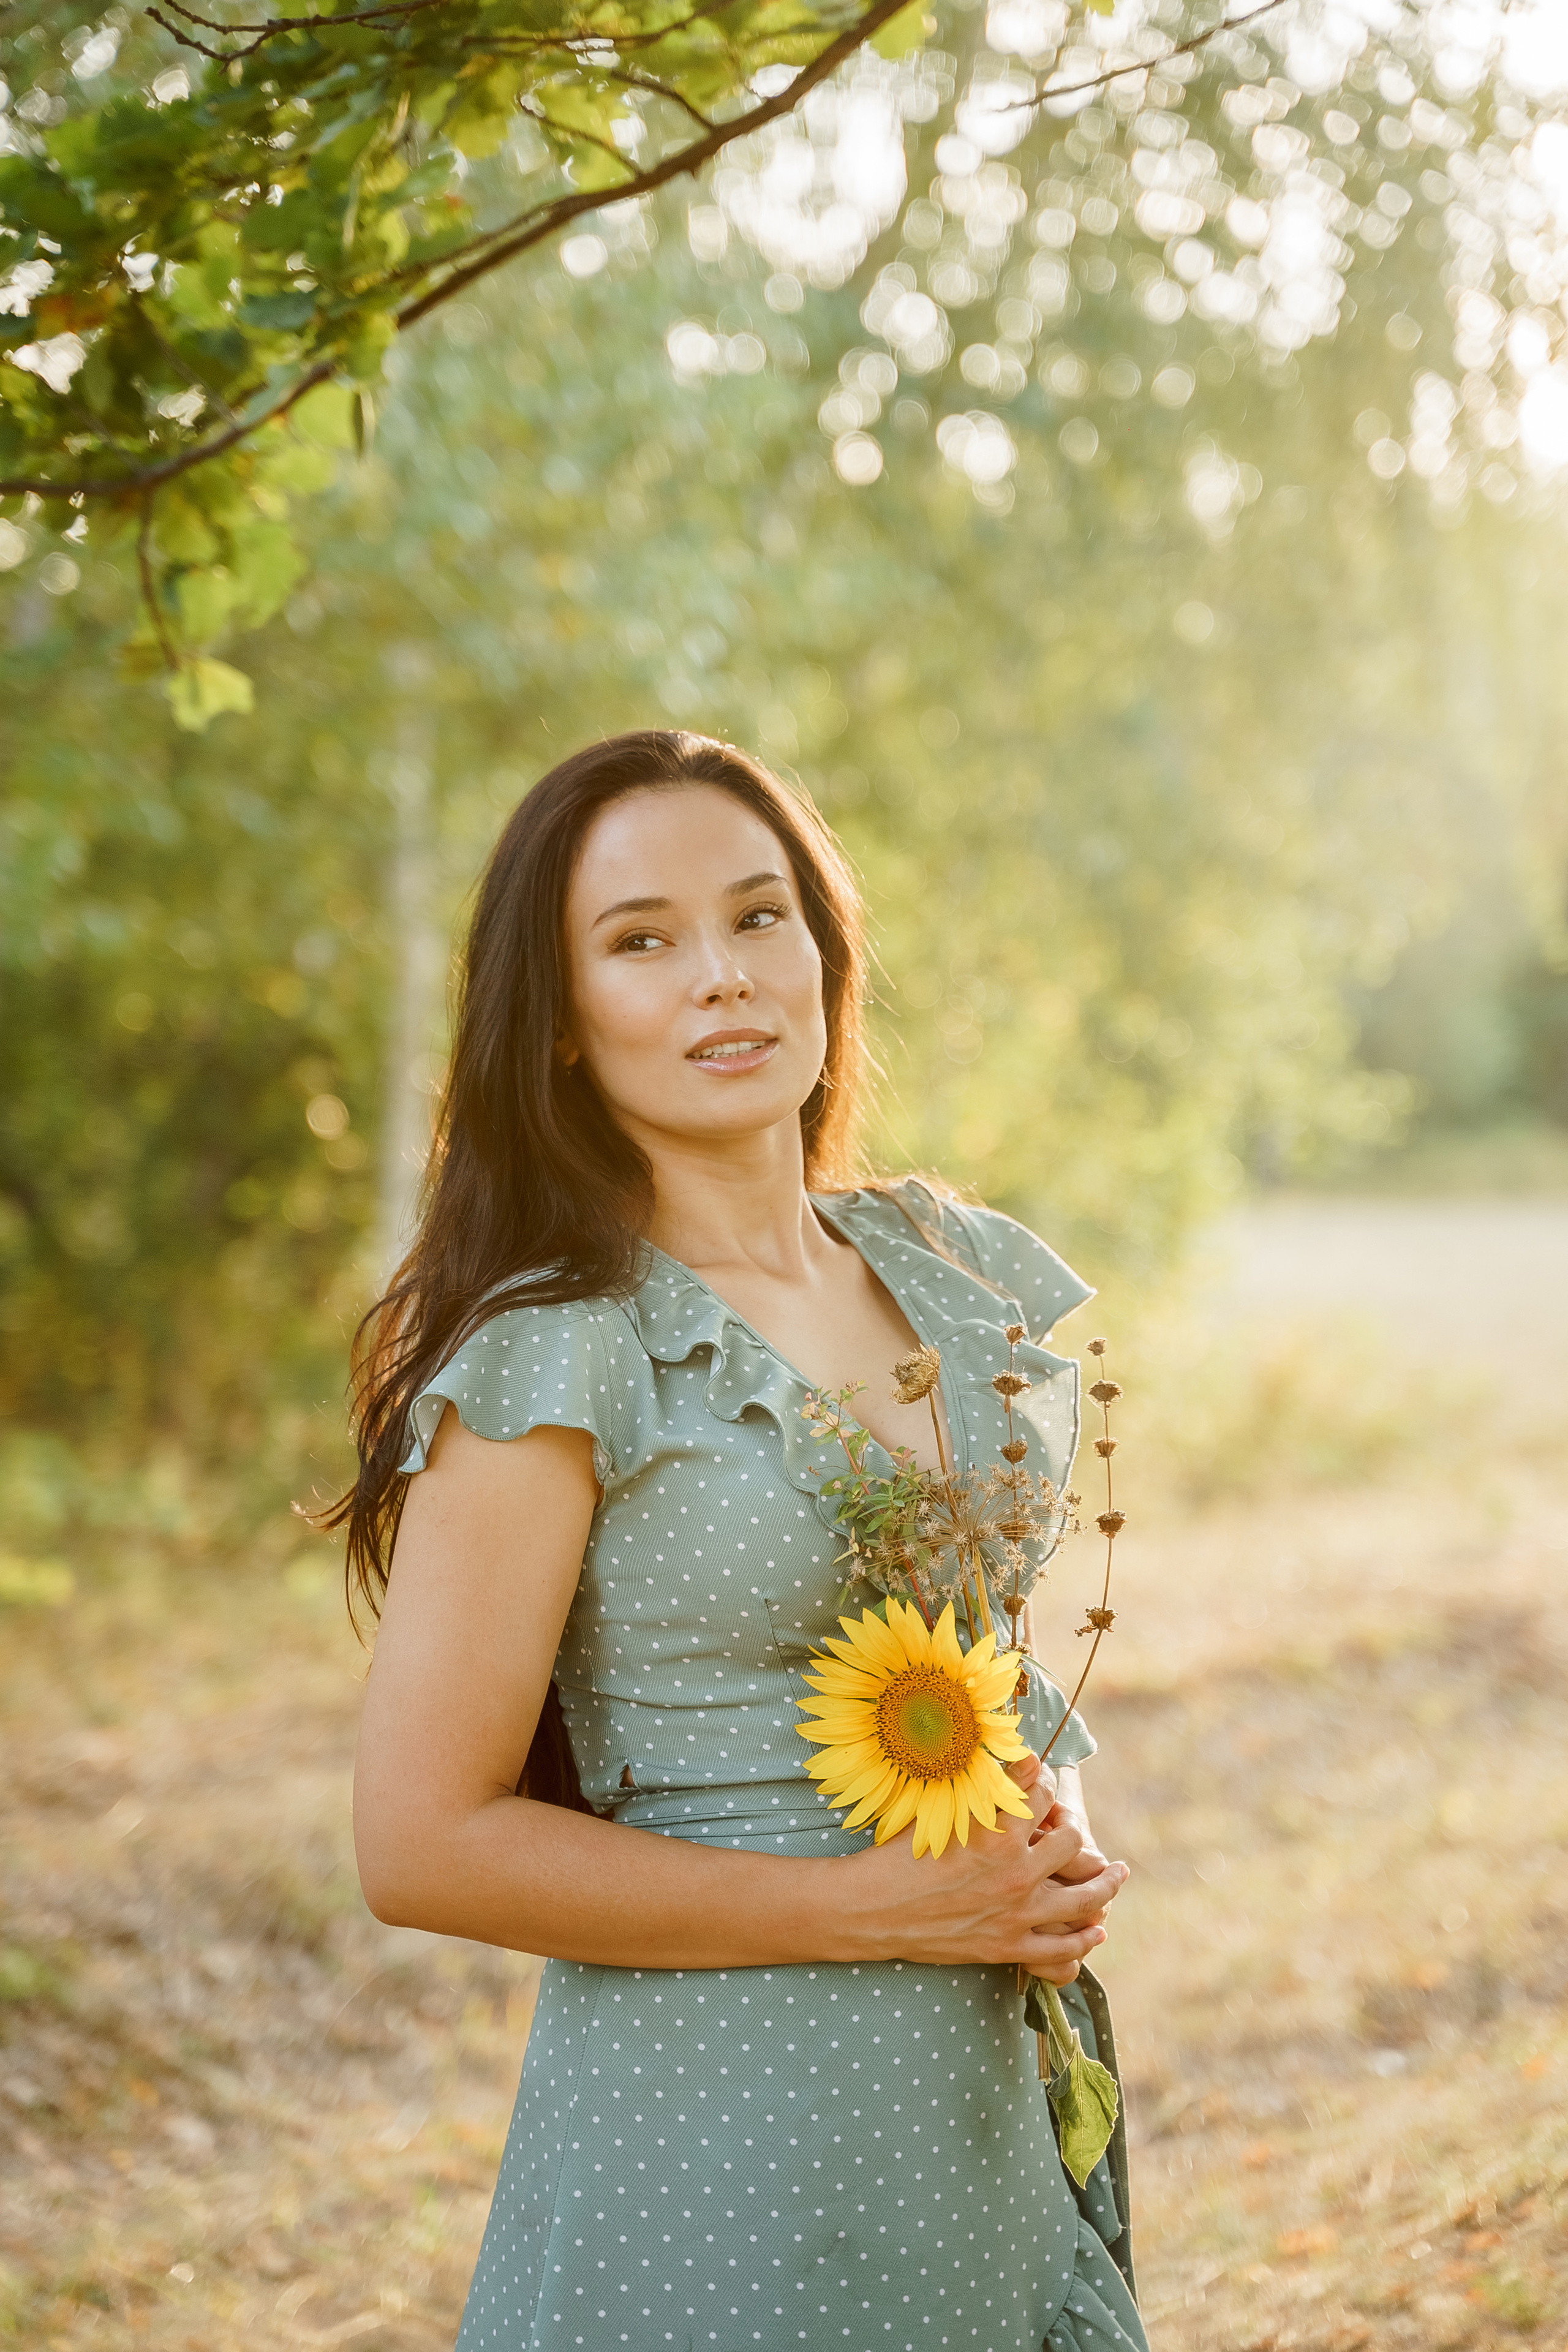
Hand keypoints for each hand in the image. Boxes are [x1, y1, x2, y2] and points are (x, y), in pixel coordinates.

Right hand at [837, 1753, 1129, 1981]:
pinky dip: (1084, 1939)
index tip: (1042, 1775)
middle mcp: (1016, 1873)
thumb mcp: (938, 1812)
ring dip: (1105, 1884)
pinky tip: (1096, 1930)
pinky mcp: (1008, 1947)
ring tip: (1118, 1874)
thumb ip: (978, 1789)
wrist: (871, 1911)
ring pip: (1084, 1898)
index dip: (1045, 1777)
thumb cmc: (898, 1856)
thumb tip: (1005, 1758)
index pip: (1042, 1792)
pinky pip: (1062, 1949)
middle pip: (1073, 1841)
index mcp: (999, 1833)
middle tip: (1072, 1826)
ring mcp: (1016, 1914)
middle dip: (1074, 1827)